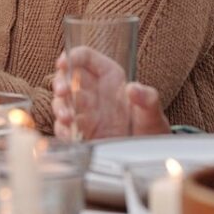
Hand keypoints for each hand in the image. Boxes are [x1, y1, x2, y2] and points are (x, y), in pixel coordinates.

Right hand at [52, 46, 169, 138]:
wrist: (148, 157)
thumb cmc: (150, 129)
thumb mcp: (153, 113)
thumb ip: (147, 98)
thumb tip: (133, 89)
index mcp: (108, 77)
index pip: (85, 57)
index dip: (72, 56)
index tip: (63, 63)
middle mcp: (92, 91)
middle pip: (66, 77)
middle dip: (60, 83)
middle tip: (63, 91)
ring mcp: (83, 111)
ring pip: (62, 101)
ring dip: (61, 107)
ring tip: (68, 118)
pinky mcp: (78, 130)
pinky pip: (63, 127)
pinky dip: (64, 130)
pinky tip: (71, 134)